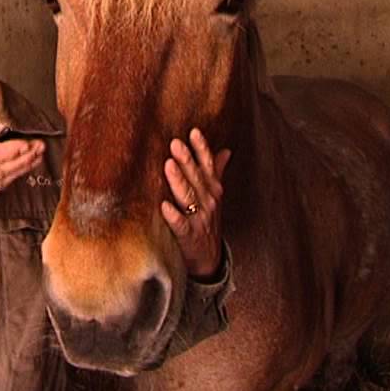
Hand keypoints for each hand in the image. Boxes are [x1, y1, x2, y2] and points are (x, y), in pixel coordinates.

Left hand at [160, 128, 230, 280]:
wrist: (209, 257)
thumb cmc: (207, 221)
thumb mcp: (215, 196)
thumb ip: (217, 172)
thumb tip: (225, 150)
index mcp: (213, 189)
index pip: (208, 165)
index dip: (202, 149)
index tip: (193, 132)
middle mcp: (208, 201)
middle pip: (196, 177)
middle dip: (187, 160)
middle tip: (175, 143)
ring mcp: (199, 218)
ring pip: (188, 196)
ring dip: (179, 181)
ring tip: (168, 165)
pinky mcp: (189, 235)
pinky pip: (180, 224)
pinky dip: (173, 215)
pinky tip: (164, 206)